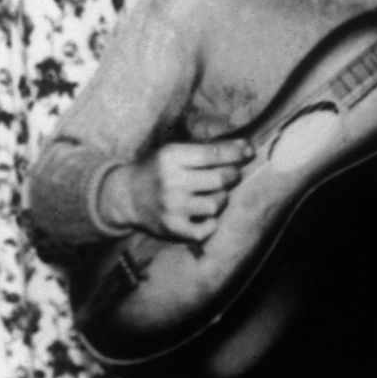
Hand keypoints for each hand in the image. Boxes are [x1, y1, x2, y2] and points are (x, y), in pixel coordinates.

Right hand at [105, 139, 254, 241]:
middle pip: (220, 179)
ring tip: (212, 193)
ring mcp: (173, 207)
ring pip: (217, 204)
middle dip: (233, 175)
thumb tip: (246, 149)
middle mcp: (172, 182)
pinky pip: (206, 229)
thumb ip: (205, 151)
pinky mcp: (173, 228)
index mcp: (171, 157)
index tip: (249, 150)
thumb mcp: (174, 152)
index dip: (236, 152)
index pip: (213, 154)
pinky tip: (204, 214)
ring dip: (221, 198)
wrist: (127, 196)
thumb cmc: (158, 170)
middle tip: (231, 174)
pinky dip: (210, 222)